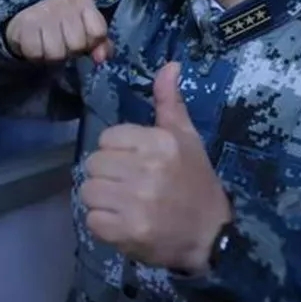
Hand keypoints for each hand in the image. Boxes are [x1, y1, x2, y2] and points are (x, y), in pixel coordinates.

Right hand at [5, 0, 112, 63]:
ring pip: (56, 53)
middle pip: (77, 44)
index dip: (91, 42)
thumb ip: (101, 44)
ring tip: (49, 45)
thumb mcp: (86, 29)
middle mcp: (63, 2)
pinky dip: (36, 56)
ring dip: (53, 56)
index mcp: (82, 1)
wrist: (27, 19)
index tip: (84, 39)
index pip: (98, 32)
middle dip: (71, 50)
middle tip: (63, 42)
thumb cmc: (63, 26)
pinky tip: (37, 45)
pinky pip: (36, 53)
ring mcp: (42, 12)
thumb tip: (101, 58)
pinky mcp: (24, 24)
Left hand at [79, 62, 231, 272]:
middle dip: (107, 175)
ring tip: (124, 205)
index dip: (116, 151)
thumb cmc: (195, 182)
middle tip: (128, 186)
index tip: (134, 163)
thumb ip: (170, 102)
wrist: (211, 236)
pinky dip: (104, 225)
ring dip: (102, 200)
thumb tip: (169, 65)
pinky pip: (92, 220)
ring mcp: (136, 203)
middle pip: (93, 164)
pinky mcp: (127, 231)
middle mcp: (146, 170)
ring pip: (88, 191)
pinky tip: (124, 223)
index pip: (106, 138)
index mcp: (159, 143)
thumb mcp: (187, 138)